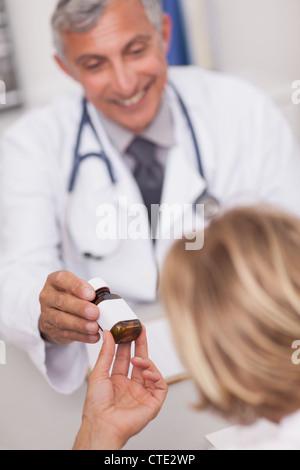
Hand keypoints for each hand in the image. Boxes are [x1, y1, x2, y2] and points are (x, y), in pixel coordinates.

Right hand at [38, 271, 99, 344]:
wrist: (55, 313)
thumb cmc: (70, 296)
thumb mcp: (76, 287)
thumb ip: (87, 290)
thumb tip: (103, 301)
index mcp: (54, 281)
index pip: (62, 279)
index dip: (77, 287)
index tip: (91, 294)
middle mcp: (48, 296)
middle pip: (62, 301)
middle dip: (80, 308)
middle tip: (95, 312)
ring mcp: (47, 314)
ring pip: (62, 320)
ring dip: (80, 324)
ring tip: (94, 327)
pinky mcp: (51, 330)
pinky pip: (66, 333)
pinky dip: (82, 336)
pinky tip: (93, 336)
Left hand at [73, 326, 167, 449]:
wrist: (102, 425)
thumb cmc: (96, 406)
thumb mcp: (99, 373)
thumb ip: (106, 353)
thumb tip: (107, 334)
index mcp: (116, 381)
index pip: (125, 357)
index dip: (128, 343)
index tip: (129, 330)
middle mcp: (130, 386)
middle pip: (139, 361)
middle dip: (141, 345)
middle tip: (140, 330)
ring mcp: (142, 394)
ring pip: (151, 371)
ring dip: (146, 361)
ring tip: (137, 358)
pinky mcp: (153, 402)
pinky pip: (160, 385)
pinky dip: (156, 376)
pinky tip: (147, 373)